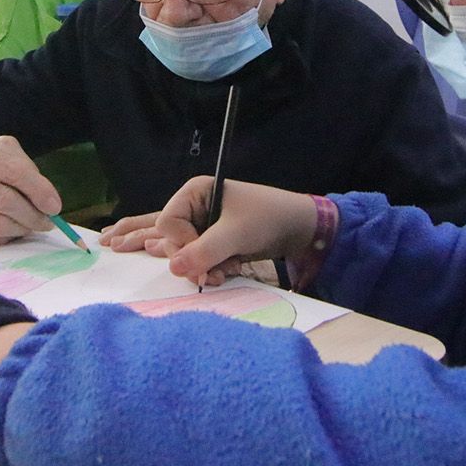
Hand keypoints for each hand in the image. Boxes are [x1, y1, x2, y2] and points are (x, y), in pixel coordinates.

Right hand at [0, 133, 59, 244]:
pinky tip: (12, 226)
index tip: (55, 206)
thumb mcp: (5, 152)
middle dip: (32, 214)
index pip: (12, 172)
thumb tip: (49, 205)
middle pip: (3, 201)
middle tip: (48, 221)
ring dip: (21, 228)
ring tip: (32, 224)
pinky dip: (6, 234)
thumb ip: (27, 172)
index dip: (38, 191)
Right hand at [103, 176, 318, 287]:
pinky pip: (199, 261)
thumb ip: (204, 251)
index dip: (181, 241)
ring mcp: (202, 226)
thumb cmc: (267, 218)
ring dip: (205, 269)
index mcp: (194, 192)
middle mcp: (194, 208)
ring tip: (227, 270)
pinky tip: (229, 270)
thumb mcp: (235, 234)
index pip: (167, 223)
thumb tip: (174, 268)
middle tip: (215, 272)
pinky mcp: (212, 242)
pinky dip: (212, 270)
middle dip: (194, 261)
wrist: (297, 229)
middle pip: (173, 242)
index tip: (205, 250)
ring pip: (185, 256)